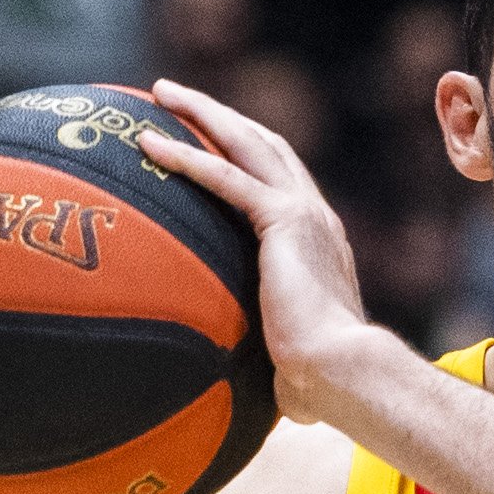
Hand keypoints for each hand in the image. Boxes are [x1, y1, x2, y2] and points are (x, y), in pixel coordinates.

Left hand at [140, 79, 395, 425]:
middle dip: (221, 116)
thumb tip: (267, 400)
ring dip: (203, 113)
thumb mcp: (290, 361)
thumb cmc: (321, 385)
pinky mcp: (284, 222)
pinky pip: (225, 178)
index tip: (210, 139)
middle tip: (176, 97)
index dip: (245, 153)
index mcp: (318, 242)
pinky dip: (186, 156)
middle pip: (265, 144)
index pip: (279, 181)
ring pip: (247, 143)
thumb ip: (274, 361)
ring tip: (160, 93)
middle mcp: (315, 216)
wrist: (345, 374)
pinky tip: (149, 144)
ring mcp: (304, 213)